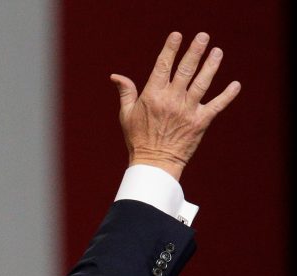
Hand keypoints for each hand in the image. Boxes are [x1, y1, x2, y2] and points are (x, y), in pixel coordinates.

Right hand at [110, 32, 240, 179]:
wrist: (154, 163)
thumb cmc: (137, 139)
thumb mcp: (126, 114)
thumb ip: (126, 92)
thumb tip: (115, 76)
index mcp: (153, 96)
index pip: (163, 66)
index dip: (170, 49)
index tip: (177, 35)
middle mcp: (171, 100)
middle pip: (186, 69)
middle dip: (195, 51)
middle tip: (203, 37)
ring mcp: (188, 110)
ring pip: (202, 82)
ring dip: (211, 65)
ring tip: (217, 52)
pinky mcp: (201, 122)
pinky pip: (217, 105)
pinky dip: (228, 95)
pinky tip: (236, 84)